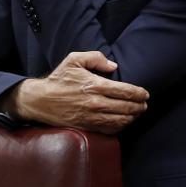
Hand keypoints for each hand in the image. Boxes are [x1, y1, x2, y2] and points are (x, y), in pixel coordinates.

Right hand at [2, 51, 148, 134]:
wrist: (40, 100)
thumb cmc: (58, 80)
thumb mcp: (74, 60)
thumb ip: (96, 57)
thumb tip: (114, 66)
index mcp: (95, 85)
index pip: (126, 91)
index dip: (140, 93)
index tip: (145, 94)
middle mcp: (96, 103)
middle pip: (128, 107)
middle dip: (140, 106)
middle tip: (144, 104)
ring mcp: (92, 117)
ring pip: (121, 120)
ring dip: (133, 117)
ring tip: (136, 113)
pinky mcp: (87, 127)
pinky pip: (110, 129)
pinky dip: (120, 126)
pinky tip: (123, 122)